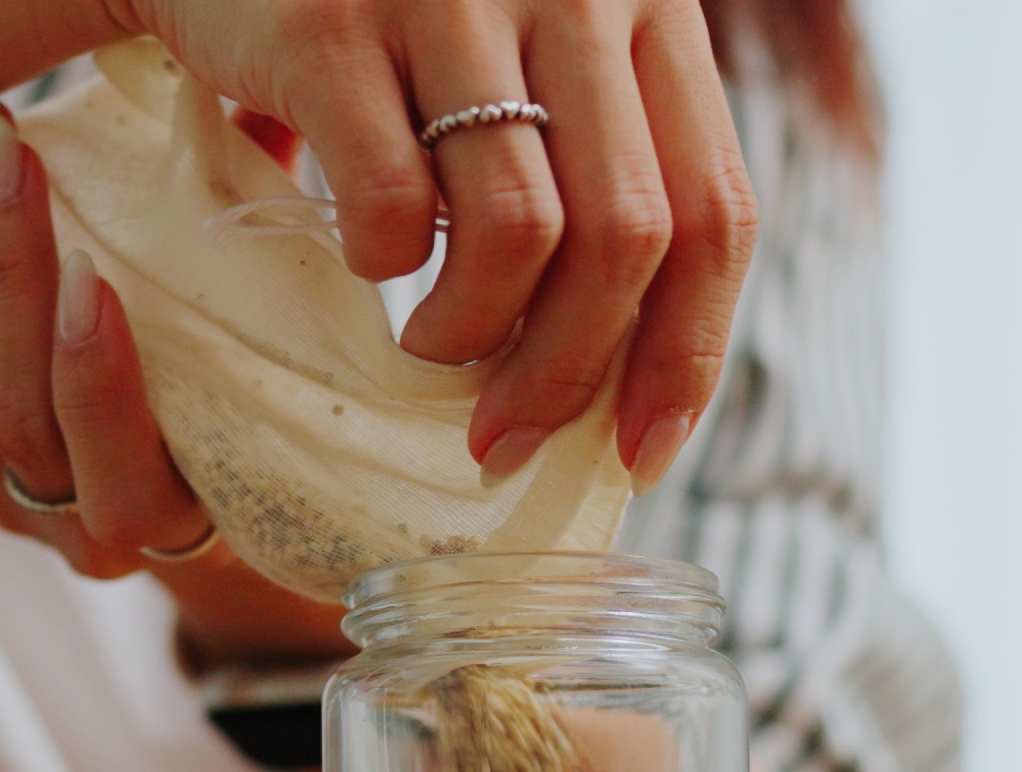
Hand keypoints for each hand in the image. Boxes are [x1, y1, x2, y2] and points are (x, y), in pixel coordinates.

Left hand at [0, 94, 350, 668]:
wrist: (200, 500)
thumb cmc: (261, 426)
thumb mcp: (282, 380)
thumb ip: (279, 270)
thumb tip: (279, 124)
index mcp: (167, 526)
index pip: (116, 476)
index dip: (95, 382)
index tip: (96, 271)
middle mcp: (75, 526)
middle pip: (14, 414)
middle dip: (4, 275)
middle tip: (16, 157)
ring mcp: (5, 490)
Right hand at [128, 0, 758, 485]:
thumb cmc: (407, 20)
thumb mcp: (536, 60)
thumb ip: (595, 169)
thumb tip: (615, 368)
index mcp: (647, 4)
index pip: (714, 210)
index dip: (688, 353)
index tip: (643, 450)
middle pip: (625, 240)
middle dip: (568, 376)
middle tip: (507, 437)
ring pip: (518, 232)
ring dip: (472, 333)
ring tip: (431, 343)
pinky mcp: (333, 23)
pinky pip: (393, 205)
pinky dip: (384, 267)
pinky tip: (369, 263)